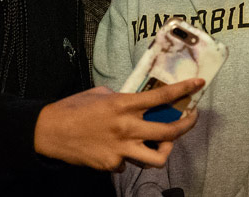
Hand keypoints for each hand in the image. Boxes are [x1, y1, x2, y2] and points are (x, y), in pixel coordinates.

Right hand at [34, 78, 203, 170]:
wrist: (49, 132)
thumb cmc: (73, 109)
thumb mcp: (100, 94)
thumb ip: (122, 98)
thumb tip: (136, 103)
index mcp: (123, 105)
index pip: (161, 97)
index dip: (184, 90)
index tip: (199, 84)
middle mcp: (126, 127)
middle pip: (169, 132)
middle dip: (186, 125)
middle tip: (190, 119)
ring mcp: (120, 149)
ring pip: (157, 159)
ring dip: (162, 150)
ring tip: (159, 144)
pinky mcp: (111, 164)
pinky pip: (129, 163)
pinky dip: (127, 157)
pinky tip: (116, 149)